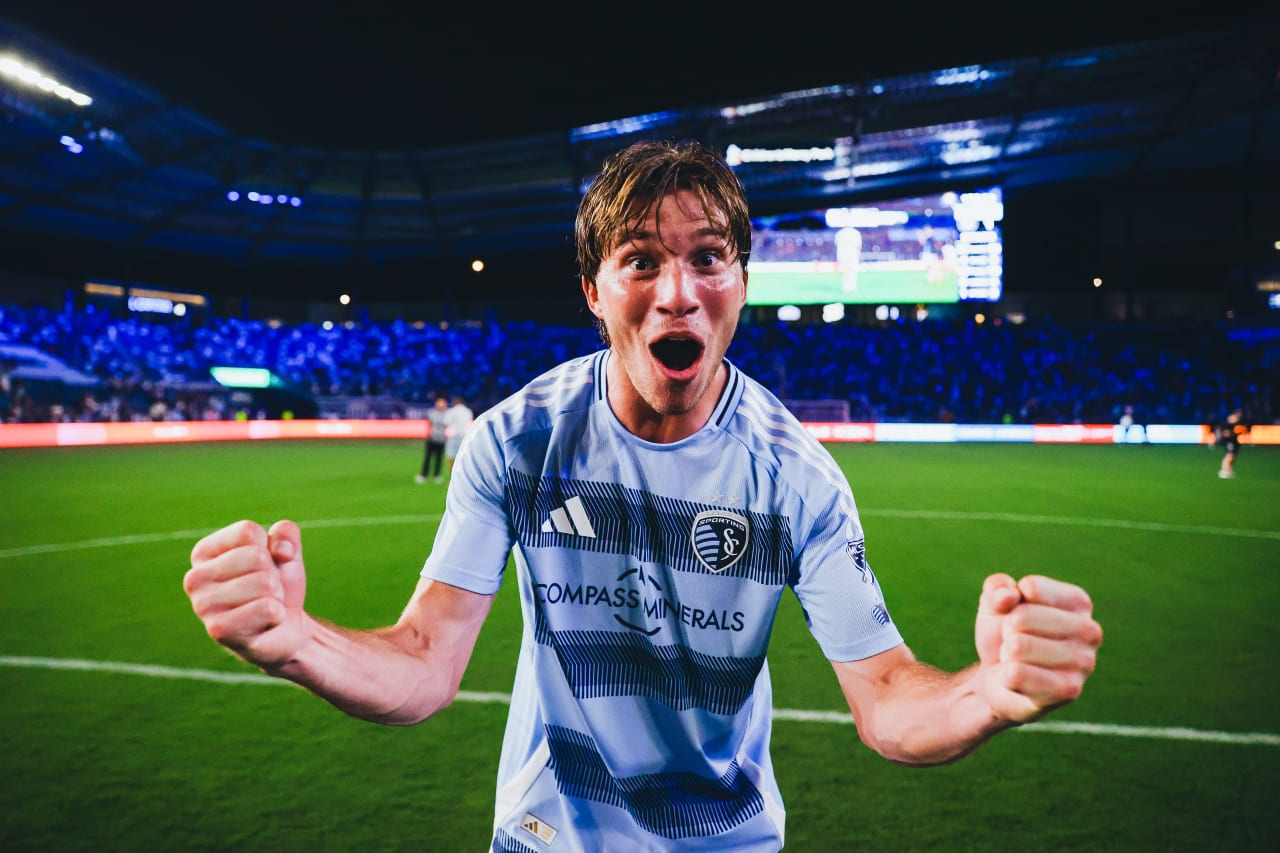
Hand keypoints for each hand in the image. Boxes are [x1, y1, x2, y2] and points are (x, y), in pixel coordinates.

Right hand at [183, 519, 311, 668]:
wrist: (285, 629)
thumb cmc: (277, 584)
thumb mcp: (286, 550)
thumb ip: (286, 533)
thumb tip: (282, 550)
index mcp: (203, 552)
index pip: (248, 531)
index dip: (270, 547)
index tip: (265, 565)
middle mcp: (194, 578)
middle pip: (257, 556)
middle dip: (274, 573)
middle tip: (266, 590)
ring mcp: (202, 605)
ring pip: (264, 582)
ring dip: (276, 595)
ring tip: (265, 605)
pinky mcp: (218, 630)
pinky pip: (267, 608)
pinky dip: (278, 614)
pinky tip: (265, 622)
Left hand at [973, 573, 1101, 723]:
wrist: (999, 677)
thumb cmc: (1005, 633)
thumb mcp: (994, 603)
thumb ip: (996, 587)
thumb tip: (1007, 595)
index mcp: (1078, 602)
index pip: (1032, 588)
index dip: (1007, 601)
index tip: (1014, 612)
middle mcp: (1090, 630)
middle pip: (1022, 617)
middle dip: (1006, 629)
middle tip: (1013, 640)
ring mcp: (1084, 662)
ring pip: (1018, 646)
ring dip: (1007, 653)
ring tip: (1017, 659)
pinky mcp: (1069, 690)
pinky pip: (1017, 674)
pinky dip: (1006, 676)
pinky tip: (1018, 679)